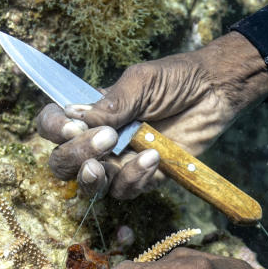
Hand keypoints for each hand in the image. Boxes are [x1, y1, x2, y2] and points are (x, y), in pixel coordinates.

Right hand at [36, 31, 267, 198]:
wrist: (216, 92)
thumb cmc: (176, 78)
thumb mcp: (141, 81)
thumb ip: (112, 102)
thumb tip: (77, 116)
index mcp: (89, 113)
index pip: (51, 125)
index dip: (52, 129)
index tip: (71, 126)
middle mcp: (97, 141)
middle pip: (63, 163)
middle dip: (73, 157)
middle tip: (102, 142)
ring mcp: (118, 162)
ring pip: (91, 184)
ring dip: (99, 175)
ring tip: (118, 151)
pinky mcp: (143, 178)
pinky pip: (126, 190)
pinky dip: (135, 176)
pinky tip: (154, 156)